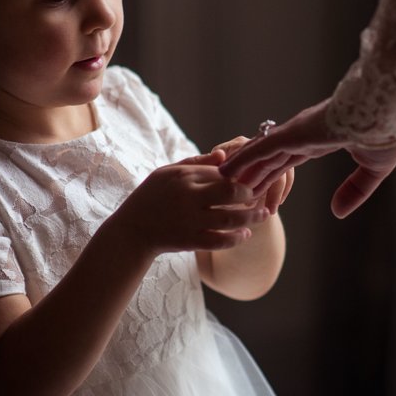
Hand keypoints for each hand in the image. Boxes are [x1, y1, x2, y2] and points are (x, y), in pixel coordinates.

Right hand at [113, 150, 267, 253]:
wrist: (131, 230)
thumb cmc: (151, 196)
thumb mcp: (168, 172)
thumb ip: (196, 162)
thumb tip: (225, 155)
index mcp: (184, 176)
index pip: (222, 172)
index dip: (240, 176)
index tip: (251, 179)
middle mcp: (188, 197)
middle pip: (231, 191)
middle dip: (250, 194)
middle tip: (259, 196)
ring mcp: (189, 220)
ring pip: (230, 218)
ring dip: (251, 218)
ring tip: (263, 216)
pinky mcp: (190, 240)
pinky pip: (219, 240)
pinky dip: (236, 238)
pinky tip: (245, 235)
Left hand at [219, 100, 395, 218]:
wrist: (393, 110)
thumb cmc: (388, 130)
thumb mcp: (373, 168)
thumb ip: (355, 190)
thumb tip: (337, 213)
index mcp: (321, 138)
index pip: (289, 161)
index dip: (272, 177)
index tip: (260, 192)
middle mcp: (304, 134)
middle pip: (268, 159)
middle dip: (251, 175)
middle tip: (231, 191)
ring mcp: (297, 132)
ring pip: (261, 154)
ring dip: (241, 169)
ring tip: (220, 183)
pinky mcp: (295, 132)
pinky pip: (262, 149)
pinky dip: (243, 160)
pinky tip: (226, 171)